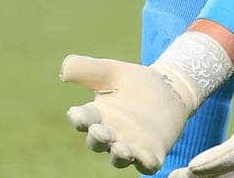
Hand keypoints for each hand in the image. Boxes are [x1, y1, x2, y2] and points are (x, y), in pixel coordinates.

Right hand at [60, 55, 192, 173]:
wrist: (169, 89)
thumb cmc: (133, 81)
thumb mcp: (111, 70)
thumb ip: (87, 69)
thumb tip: (64, 70)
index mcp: (96, 115)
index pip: (82, 118)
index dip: (78, 118)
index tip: (77, 114)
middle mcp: (110, 134)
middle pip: (97, 142)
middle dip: (97, 138)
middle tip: (99, 131)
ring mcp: (131, 146)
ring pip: (119, 158)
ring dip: (118, 155)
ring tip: (122, 149)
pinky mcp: (152, 153)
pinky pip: (147, 164)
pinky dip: (146, 164)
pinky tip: (148, 158)